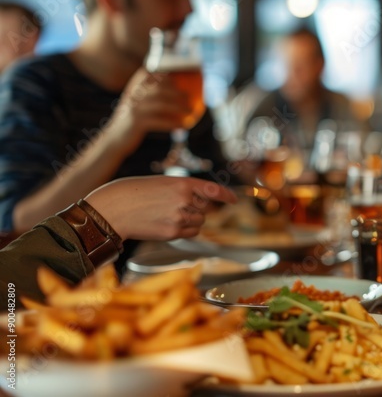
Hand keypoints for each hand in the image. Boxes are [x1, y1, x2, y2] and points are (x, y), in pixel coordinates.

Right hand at [83, 176, 237, 240]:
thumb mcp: (161, 183)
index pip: (212, 189)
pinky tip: (169, 224)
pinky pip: (192, 233)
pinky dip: (186, 230)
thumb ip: (183, 191)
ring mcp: (179, 216)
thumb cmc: (134, 193)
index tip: (234, 199)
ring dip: (190, 219)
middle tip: (173, 206)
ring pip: (199, 221)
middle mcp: (184, 199)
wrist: (113, 208)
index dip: (226, 195)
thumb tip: (201, 206)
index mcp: (182, 183)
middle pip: (205, 208)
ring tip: (167, 214)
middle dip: (195, 208)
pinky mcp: (173, 232)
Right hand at [104, 69, 194, 153]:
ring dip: (179, 108)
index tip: (177, 80)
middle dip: (177, 92)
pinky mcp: (136, 123)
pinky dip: (172, 123)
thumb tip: (177, 93)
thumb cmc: (132, 121)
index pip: (148, 74)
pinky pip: (159, 121)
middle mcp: (133, 96)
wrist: (115, 139)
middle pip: (159, 89)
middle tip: (188, 98)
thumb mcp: (137, 105)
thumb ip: (149, 96)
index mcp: (133, 88)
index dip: (165, 75)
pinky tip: (182, 126)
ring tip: (189, 112)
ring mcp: (134, 109)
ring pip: (161, 104)